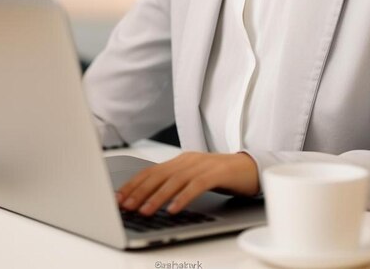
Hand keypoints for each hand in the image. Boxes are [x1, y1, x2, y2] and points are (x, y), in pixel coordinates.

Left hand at [116, 151, 258, 215]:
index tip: (118, 197)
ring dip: (158, 197)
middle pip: (159, 174)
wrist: (250, 168)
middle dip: (139, 191)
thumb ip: (174, 184)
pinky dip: (184, 197)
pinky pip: (197, 185)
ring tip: (145, 211)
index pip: (151, 171)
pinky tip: (174, 209)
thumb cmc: (220, 176)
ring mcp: (203, 164)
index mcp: (180, 160)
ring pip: (175, 180)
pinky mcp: (218, 172)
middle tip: (125, 205)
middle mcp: (189, 159)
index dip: (133, 184)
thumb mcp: (193, 179)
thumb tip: (148, 198)